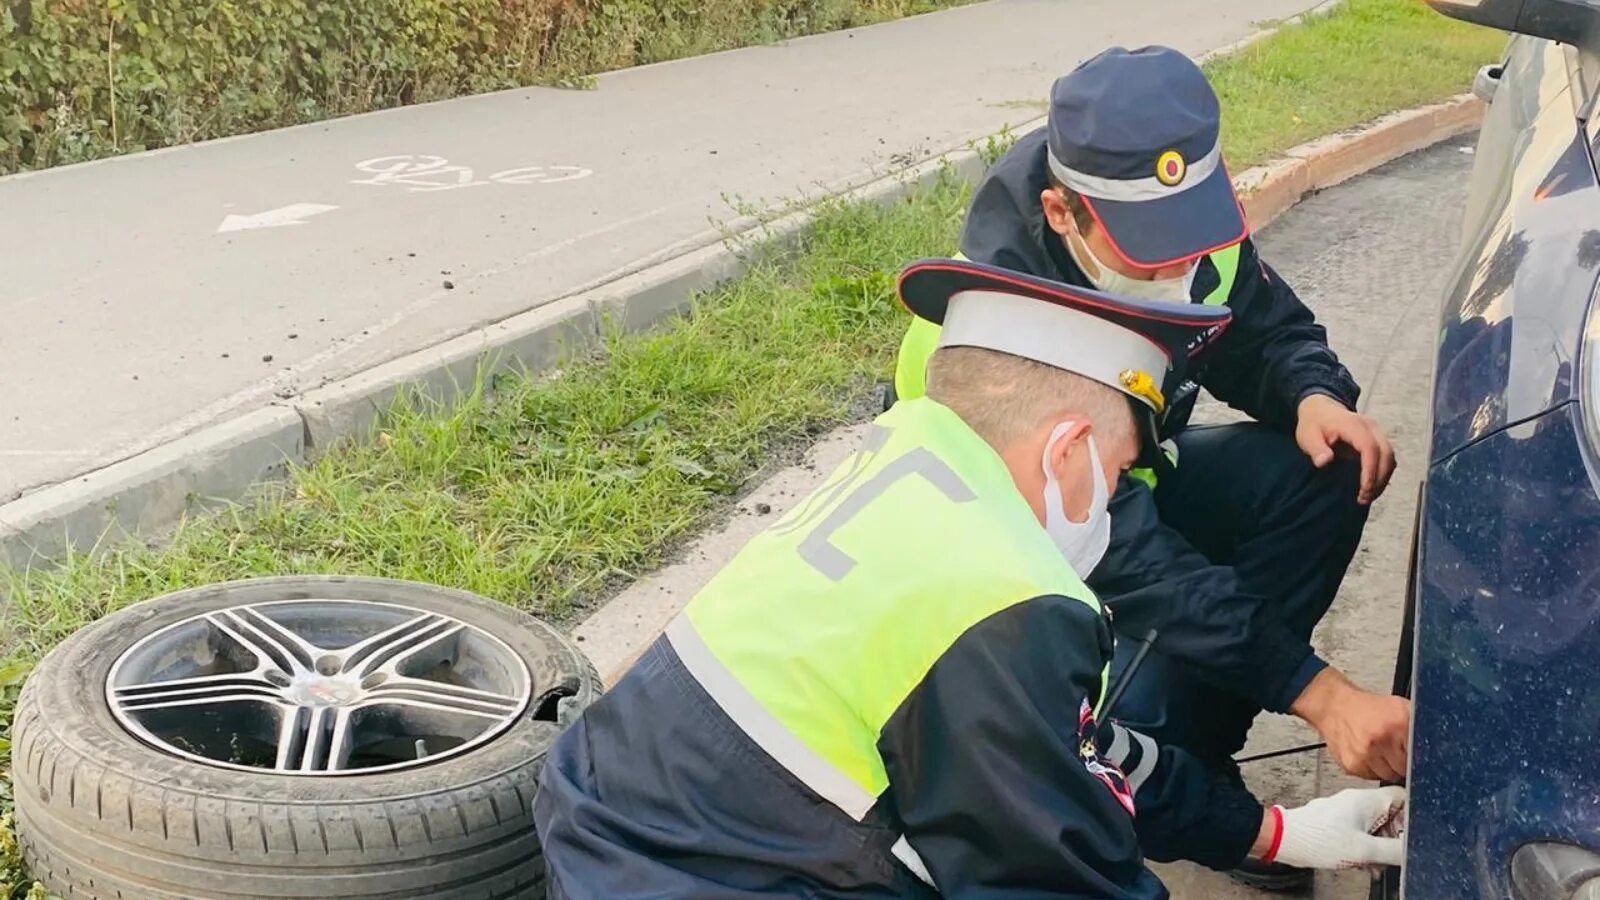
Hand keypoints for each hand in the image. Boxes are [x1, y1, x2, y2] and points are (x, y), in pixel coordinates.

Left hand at [1263, 786, 1406, 869]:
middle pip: (1392, 816)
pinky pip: (1361, 834)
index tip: (1413, 837)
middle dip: (1395, 838)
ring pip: (1376, 828)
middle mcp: (1358, 802)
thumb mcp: (1363, 849)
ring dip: (1379, 848)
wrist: (1286, 840)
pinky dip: (1365, 849)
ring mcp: (1348, 812)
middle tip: (1392, 857)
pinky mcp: (1338, 823)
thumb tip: (1413, 852)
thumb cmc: (1317, 839)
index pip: (1403, 797)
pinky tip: (1363, 864)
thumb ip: (1393, 851)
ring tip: (1375, 865)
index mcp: (1368, 800)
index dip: (1413, 818)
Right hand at [1291, 668, 1410, 781]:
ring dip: (1388, 767)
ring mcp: (1364, 756)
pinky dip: (1372, 769)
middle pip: (1405, 770)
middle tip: (1396, 749)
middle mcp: (1380, 741)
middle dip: (1404, 762)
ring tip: (1380, 750)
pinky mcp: (1352, 766)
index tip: (1418, 756)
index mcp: (1398, 725)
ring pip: (1389, 776)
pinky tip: (1368, 753)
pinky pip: (1371, 777)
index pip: (1420, 757)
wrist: (1334, 706)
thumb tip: (1439, 748)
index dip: (1420, 758)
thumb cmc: (1367, 708)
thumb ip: (1419, 726)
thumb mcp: (1400, 708)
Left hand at [1295, 394, 1395, 504]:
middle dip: (1379, 478)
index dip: (1370, 470)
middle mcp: (1370, 427)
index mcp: (1353, 425)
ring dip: (1383, 478)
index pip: (1370, 448)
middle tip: (1364, 498)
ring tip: (1367, 497)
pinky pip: (1386, 458)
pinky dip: (1382, 473)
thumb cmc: (1313, 423)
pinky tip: (1371, 487)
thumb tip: (1325, 462)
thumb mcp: (1307, 435)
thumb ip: (1316, 449)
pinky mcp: (1377, 439)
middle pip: (1386, 453)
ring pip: (1390, 457)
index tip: (1364, 489)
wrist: (1320, 409)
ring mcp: (1376, 432)